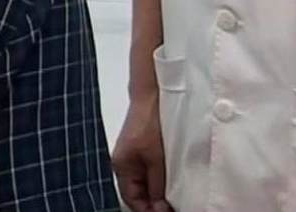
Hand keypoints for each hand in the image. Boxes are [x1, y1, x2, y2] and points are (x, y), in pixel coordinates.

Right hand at [113, 96, 173, 211]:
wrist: (152, 95)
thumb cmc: (150, 120)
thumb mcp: (157, 159)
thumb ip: (157, 185)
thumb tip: (159, 208)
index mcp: (121, 167)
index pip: (132, 200)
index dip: (148, 210)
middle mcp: (124, 164)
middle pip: (138, 193)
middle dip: (153, 203)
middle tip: (171, 207)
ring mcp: (134, 157)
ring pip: (145, 184)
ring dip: (157, 192)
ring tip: (174, 198)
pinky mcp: (143, 150)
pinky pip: (149, 172)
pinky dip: (159, 180)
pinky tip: (171, 182)